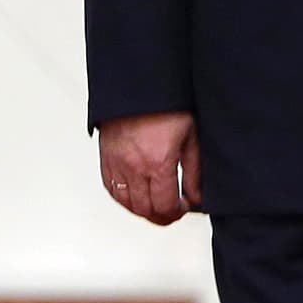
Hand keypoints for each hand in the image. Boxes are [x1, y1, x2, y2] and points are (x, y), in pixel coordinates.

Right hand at [98, 111, 199, 225]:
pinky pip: (111, 189)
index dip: (178, 212)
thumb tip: (196, 198)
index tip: (185, 205)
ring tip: (156, 204)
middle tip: (173, 209)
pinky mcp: (106, 158)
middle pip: (146, 210)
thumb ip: (195, 172)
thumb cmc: (165, 105)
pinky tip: (136, 195)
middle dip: (162, 215)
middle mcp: (134, 167)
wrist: (138, 86)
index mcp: (158, 162)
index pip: (166, 206)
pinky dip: (124, 199)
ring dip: (143, 210)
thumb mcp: (190, 136)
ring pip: (127, 204)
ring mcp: (117, 164)